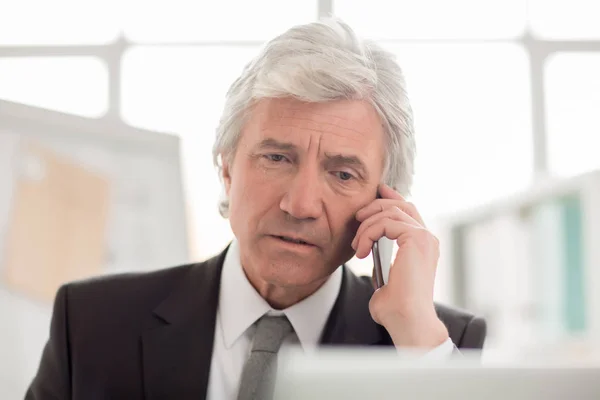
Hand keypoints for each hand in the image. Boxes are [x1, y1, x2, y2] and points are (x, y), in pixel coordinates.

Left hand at [351, 184, 448, 348]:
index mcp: (423, 246)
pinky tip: (362, 250)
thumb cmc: (396, 309)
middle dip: (377, 204)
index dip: (391, 198)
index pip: (408, 212)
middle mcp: (427, 238)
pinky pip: (386, 222)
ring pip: (391, 212)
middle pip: (402, 204)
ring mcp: (424, 237)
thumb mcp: (385, 280)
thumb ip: (381, 264)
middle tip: (357, 215)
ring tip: (357, 245)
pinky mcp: (416, 239)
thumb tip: (371, 257)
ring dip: (367, 225)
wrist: (407, 320)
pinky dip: (369, 232)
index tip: (375, 193)